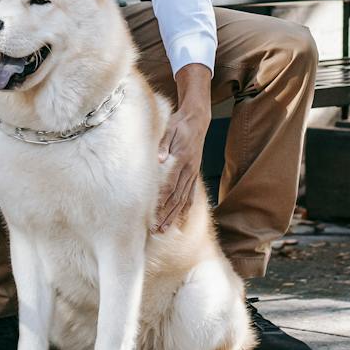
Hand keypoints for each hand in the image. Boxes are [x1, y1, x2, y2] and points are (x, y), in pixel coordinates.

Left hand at [155, 65, 212, 233]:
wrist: (197, 119)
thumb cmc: (179, 124)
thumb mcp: (170, 129)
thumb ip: (163, 145)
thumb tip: (158, 159)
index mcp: (181, 159)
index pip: (170, 186)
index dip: (162, 202)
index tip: (153, 214)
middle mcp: (189, 169)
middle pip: (177, 198)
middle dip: (166, 215)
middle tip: (157, 230)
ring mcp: (193, 173)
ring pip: (183, 199)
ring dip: (174, 216)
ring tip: (165, 230)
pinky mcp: (194, 173)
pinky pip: (190, 194)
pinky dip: (185, 209)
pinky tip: (180, 220)